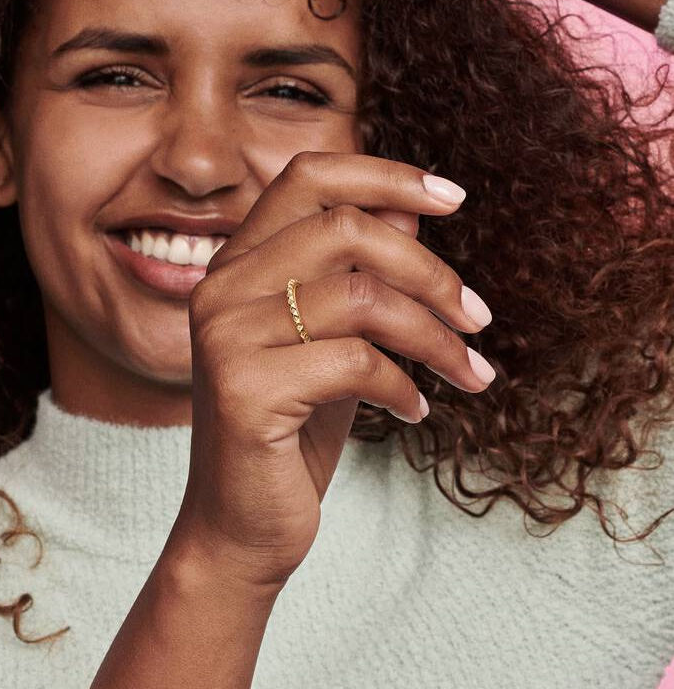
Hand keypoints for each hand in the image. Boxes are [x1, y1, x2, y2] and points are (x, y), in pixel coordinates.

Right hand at [169, 152, 494, 591]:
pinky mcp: (245, 389)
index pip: (308, 175)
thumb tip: (413, 207)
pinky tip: (415, 412)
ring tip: (469, 374)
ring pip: (362, 297)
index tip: (454, 198)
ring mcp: (225, 335)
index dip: (385, 174)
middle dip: (431, 271)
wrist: (243, 527)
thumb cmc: (296, 427)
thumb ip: (363, 270)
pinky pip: (356, 361)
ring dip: (435, 338)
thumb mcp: (338, 337)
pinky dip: (404, 386)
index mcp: (239, 262)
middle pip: (346, 229)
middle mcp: (222, 286)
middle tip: (478, 318)